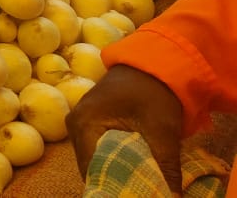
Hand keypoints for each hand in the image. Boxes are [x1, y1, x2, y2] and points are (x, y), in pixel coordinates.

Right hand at [67, 64, 183, 194]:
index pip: (92, 168)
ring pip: (91, 157)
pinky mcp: (87, 120)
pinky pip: (93, 147)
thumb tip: (173, 195)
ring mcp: (78, 120)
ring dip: (111, 169)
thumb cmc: (152, 92)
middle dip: (111, 178)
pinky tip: (127, 165)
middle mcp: (74, 123)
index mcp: (85, 123)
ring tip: (132, 180)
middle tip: (134, 188)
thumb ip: (166, 165)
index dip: (112, 184)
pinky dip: (110, 158)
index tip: (131, 192)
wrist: (150, 63)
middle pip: (89, 164)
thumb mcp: (162, 129)